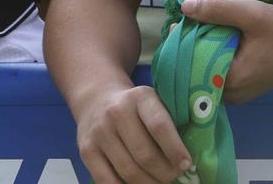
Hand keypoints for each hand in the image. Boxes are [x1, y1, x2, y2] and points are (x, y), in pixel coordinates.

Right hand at [72, 83, 193, 183]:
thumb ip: (166, 122)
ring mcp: (99, 133)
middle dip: (163, 172)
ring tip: (159, 183)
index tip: (186, 164)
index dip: (175, 149)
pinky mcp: (86, 151)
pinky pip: (106, 179)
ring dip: (147, 183)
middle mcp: (117, 114)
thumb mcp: (151, 101)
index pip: (160, 126)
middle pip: (144, 154)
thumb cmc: (134, 105)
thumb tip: (183, 158)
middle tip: (173, 177)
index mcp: (141, 97)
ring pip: (127, 170)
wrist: (96, 99)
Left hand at [179, 0, 272, 103]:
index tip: (181, 24)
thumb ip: (218, 10)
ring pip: (207, 75)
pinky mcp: (243, 91)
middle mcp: (229, 95)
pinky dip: (215, 60)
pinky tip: (220, 43)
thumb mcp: (253, 14)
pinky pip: (219, 77)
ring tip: (205, 32)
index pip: (191, 65)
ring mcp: (237, 96)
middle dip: (192, 48)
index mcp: (230, 81)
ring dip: (204, 54)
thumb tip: (184, 7)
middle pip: (197, 72)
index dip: (183, 44)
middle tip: (193, 24)